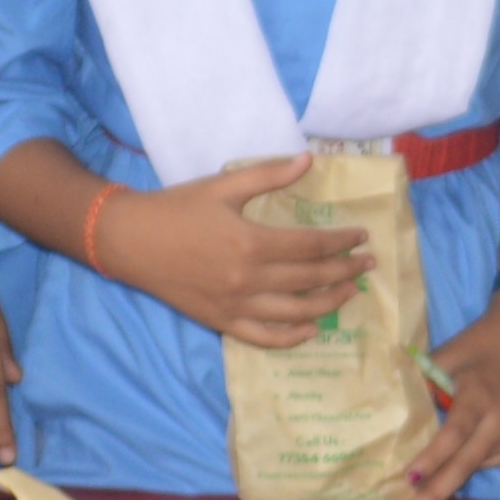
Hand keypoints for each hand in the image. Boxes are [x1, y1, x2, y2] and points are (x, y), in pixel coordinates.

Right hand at [95, 157, 369, 350]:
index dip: (341, 242)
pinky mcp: (221, 322)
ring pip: (295, 313)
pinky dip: (291, 338)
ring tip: (351, 293)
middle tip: (369, 265)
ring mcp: (235, 306)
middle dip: (346, 272)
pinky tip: (311, 329)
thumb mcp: (223, 185)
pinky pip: (264, 338)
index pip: (311, 246)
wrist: (130, 241)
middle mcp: (248, 280)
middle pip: (310, 279)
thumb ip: (269, 175)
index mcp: (251, 243)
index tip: (362, 237)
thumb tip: (309, 160)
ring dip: (329, 304)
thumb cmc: (177, 208)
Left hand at [408, 286, 499, 499]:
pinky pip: (494, 459)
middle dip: (438, 491)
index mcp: (482, 396)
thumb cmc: (482, 342)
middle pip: (467, 464)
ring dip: (453, 473)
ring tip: (427, 484)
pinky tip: (463, 454)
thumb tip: (396, 414)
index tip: (408, 479)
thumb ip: (424, 384)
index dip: (431, 459)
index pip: (453, 435)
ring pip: (479, 465)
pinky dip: (475, 460)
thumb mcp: (448, 355)